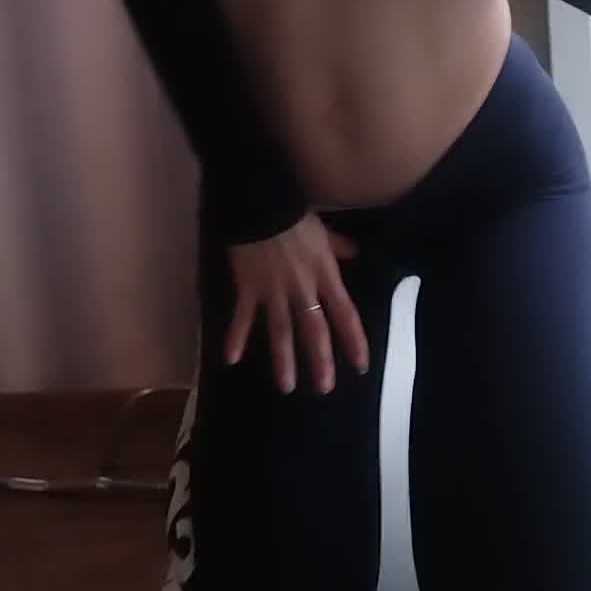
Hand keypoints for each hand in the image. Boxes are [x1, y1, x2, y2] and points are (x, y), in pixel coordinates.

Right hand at [225, 213, 369, 394]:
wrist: (260, 202)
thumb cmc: (294, 214)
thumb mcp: (323, 231)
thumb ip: (338, 247)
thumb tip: (356, 253)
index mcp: (324, 274)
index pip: (344, 313)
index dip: (354, 340)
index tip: (360, 365)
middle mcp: (302, 288)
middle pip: (314, 330)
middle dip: (319, 360)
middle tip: (323, 388)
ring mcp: (273, 291)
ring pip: (280, 331)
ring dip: (283, 359)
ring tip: (286, 386)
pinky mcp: (248, 288)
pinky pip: (242, 316)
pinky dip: (235, 337)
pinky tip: (230, 359)